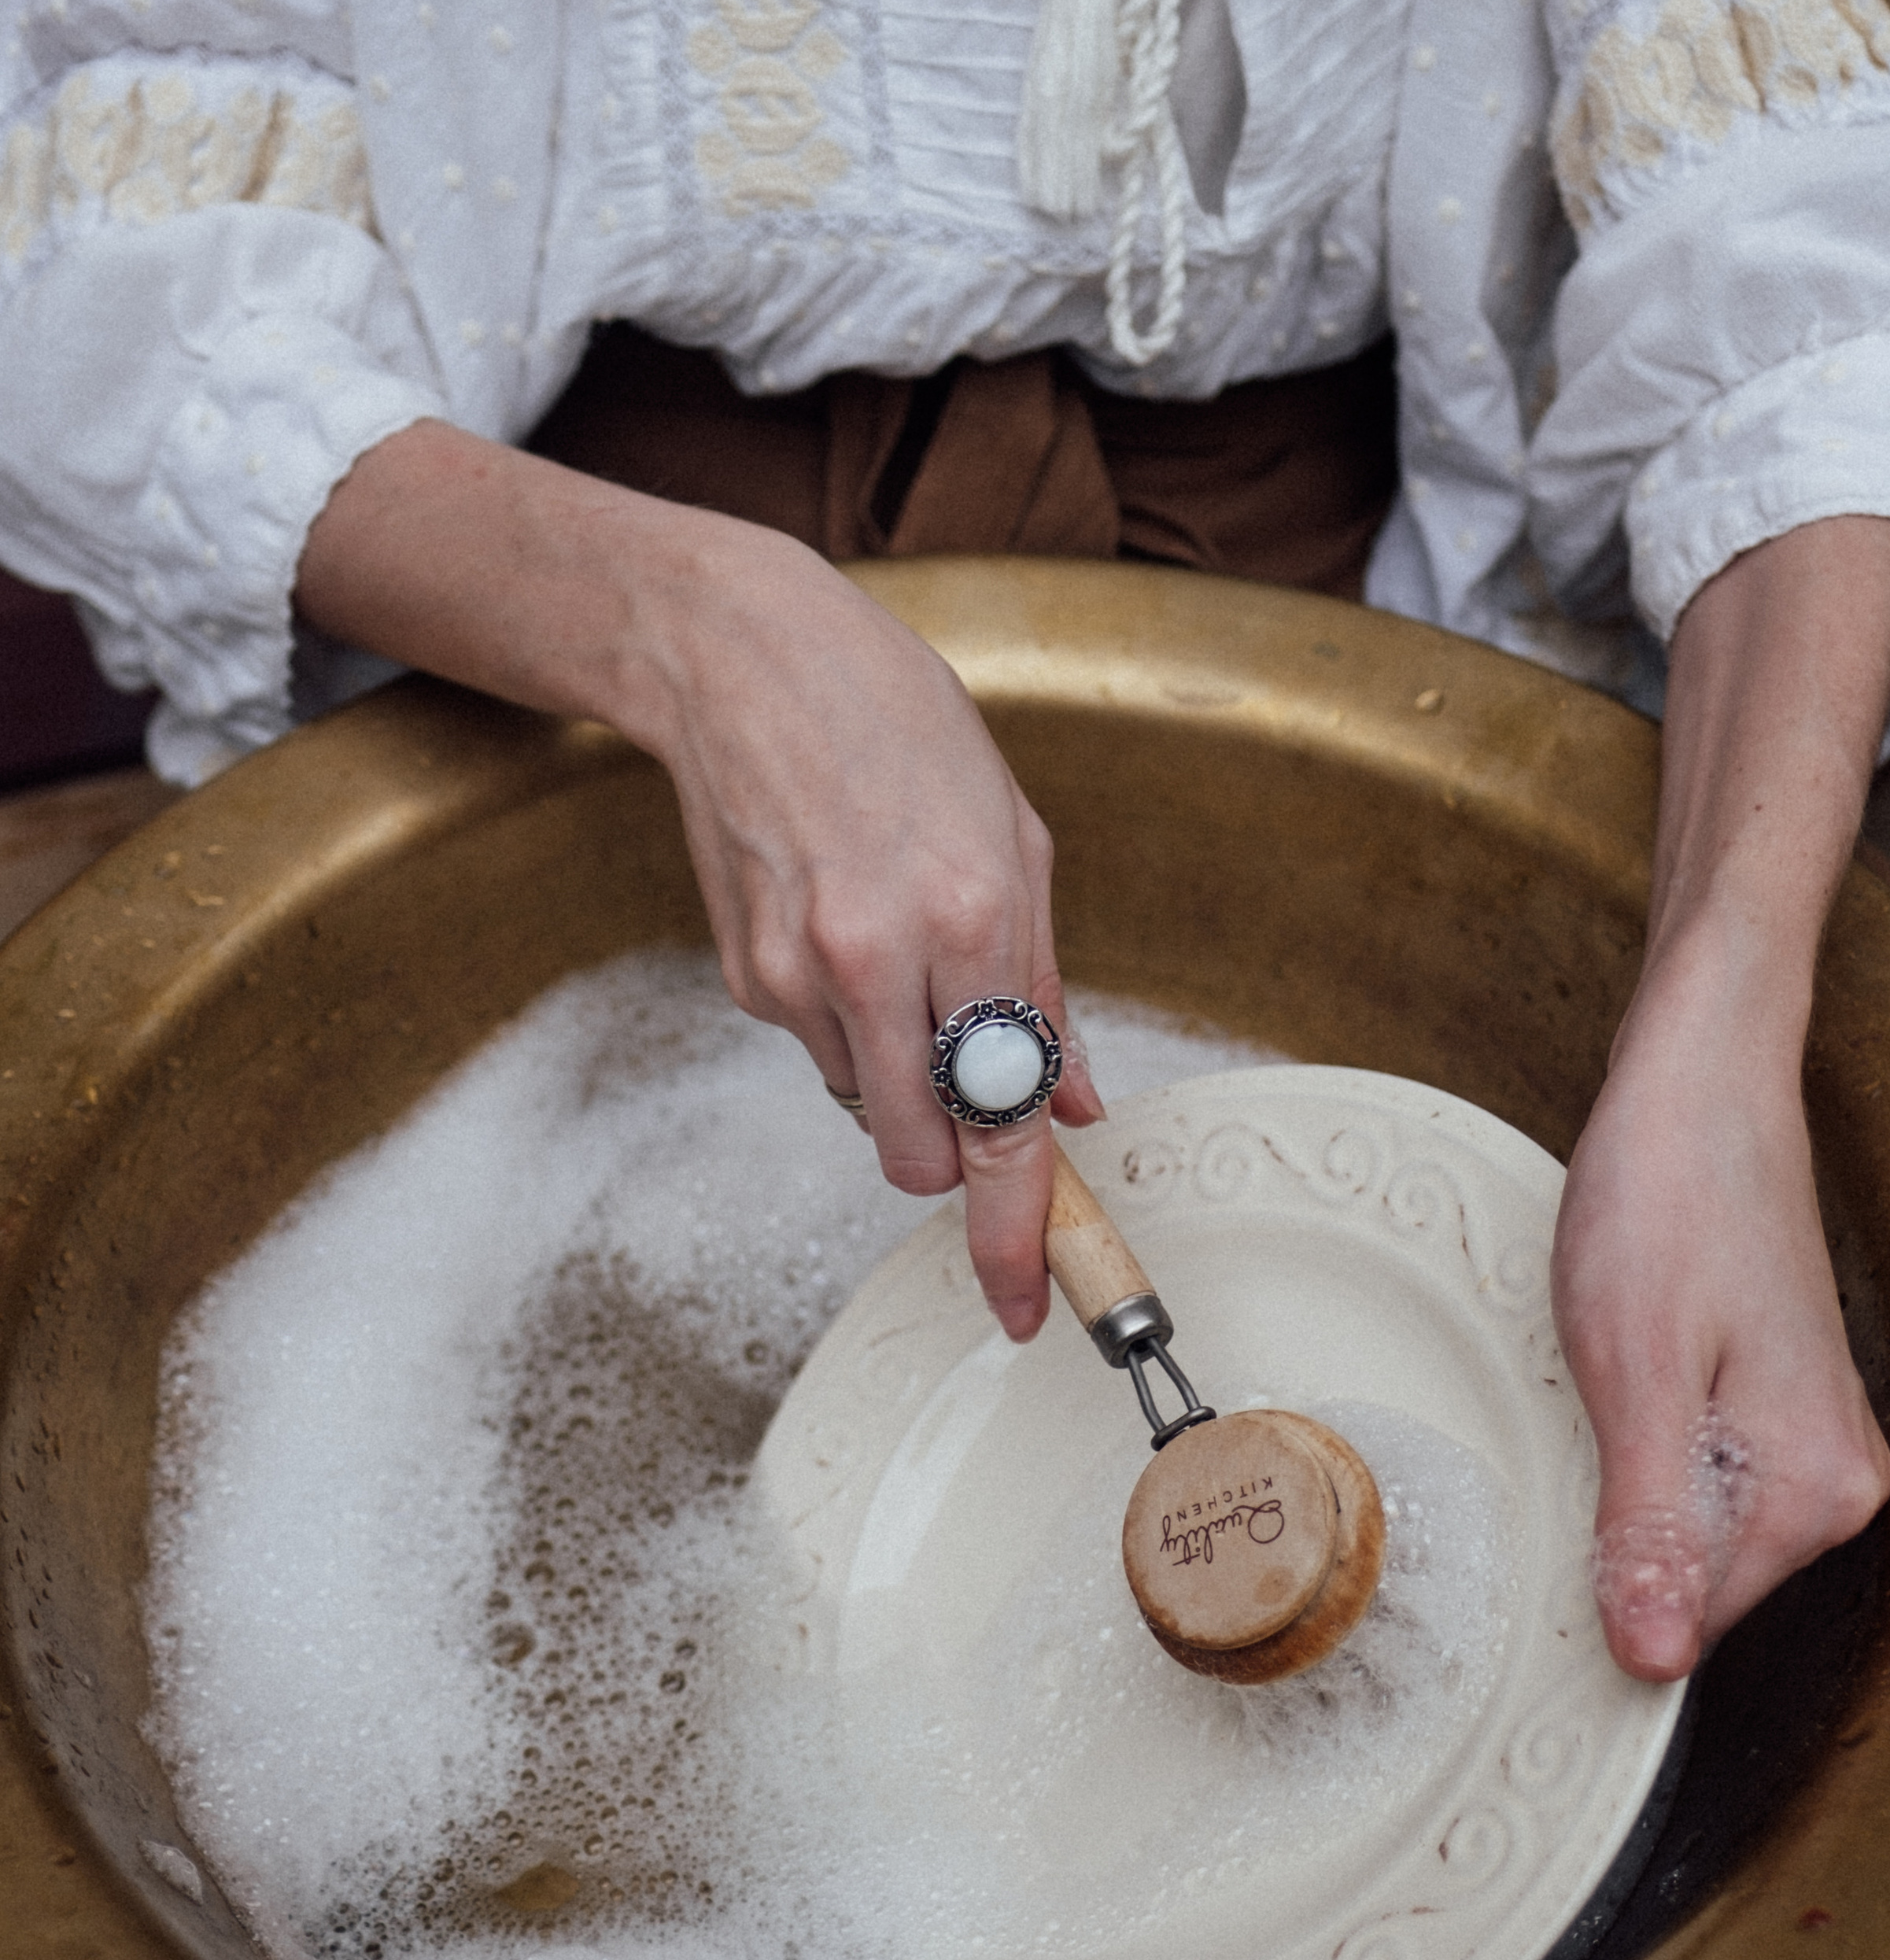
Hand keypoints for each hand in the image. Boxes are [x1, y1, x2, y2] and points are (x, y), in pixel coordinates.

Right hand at [297, 421, 1100, 1338]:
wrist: (738, 657)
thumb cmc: (893, 723)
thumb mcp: (1014, 834)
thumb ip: (1049, 984)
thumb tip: (1080, 1101)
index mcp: (970, 913)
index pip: (1005, 1116)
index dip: (1017, 1230)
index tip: (1025, 1302)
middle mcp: (879, 956)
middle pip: (925, 1154)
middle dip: (958, 1157)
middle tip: (973, 1094)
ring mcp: (799, 974)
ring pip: (869, 1111)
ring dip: (901, 1077)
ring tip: (901, 960)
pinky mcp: (746, 977)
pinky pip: (820, 1056)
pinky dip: (849, 1030)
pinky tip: (845, 933)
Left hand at [1552, 937, 1889, 1680]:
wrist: (1702, 1082)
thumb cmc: (1661, 1201)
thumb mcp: (1632, 1373)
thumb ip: (1649, 1526)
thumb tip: (1653, 1661)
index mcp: (1810, 1490)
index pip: (1688, 1625)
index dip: (1601, 1589)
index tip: (1548, 1520)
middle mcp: (1839, 1482)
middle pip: (1693, 1584)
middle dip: (1616, 1535)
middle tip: (1569, 1422)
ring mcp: (1817, 1442)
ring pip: (1693, 1530)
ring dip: (1627, 1487)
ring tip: (1601, 1386)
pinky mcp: (1783, 1406)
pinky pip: (1703, 1478)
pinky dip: (1645, 1451)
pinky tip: (1623, 1379)